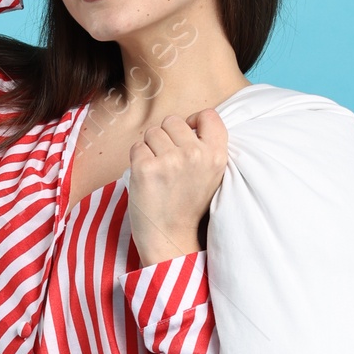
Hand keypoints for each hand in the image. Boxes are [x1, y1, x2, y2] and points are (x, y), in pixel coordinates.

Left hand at [127, 109, 227, 263]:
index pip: (208, 115)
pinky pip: (137, 147)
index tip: (187, 133)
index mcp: (216, 155)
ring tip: (158, 172)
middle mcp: (195, 154)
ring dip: (151, 148)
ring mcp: (170, 160)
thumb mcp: (210, 175)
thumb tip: (187, 122)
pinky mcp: (146, 168)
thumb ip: (205, 148)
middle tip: (169, 163)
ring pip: (152, 132)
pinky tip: (147, 178)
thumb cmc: (187, 206)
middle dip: (167, 137)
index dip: (194, 120)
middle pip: (173, 121)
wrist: (171, 238)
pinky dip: (138, 160)